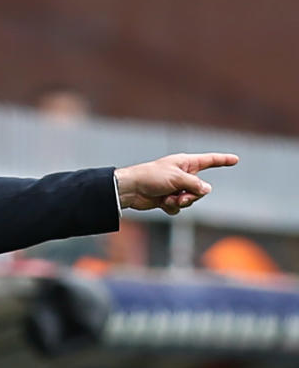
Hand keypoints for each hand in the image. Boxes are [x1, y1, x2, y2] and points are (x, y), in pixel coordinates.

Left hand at [115, 152, 238, 215]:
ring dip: (180, 202)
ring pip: (190, 200)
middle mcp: (183, 175)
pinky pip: (178, 208)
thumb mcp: (177, 178)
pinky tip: (161, 203)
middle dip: (192, 196)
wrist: (132, 189)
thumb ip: (194, 184)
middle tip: (180, 197)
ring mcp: (176, 188)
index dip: (223, 160)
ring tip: (167, 198)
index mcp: (186, 163)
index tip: (235, 159)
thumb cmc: (152, 177)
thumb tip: (207, 190)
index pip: (209, 160)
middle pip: (201, 189)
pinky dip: (172, 207)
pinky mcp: (168, 199)